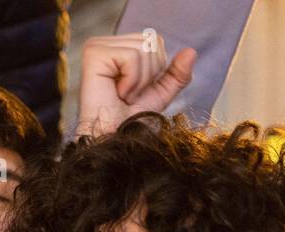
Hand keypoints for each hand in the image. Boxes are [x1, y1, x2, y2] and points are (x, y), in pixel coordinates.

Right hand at [76, 32, 195, 137]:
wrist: (112, 139)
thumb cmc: (128, 120)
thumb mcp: (160, 94)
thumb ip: (177, 74)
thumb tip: (191, 51)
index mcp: (115, 48)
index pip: (154, 39)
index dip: (155, 68)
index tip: (135, 91)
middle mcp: (103, 44)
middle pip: (151, 40)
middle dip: (149, 72)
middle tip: (128, 95)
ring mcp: (96, 47)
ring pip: (143, 47)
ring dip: (140, 79)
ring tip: (123, 95)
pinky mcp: (93, 54)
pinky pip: (131, 56)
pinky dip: (132, 80)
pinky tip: (117, 93)